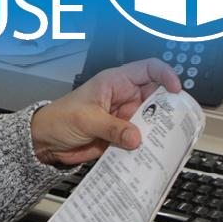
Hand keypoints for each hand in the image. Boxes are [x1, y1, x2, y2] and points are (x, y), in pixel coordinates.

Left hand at [30, 59, 181, 165]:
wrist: (46, 141)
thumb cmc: (59, 118)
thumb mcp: (85, 120)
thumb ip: (111, 128)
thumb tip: (135, 137)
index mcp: (115, 82)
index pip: (148, 69)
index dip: (166, 75)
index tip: (176, 89)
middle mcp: (124, 97)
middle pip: (158, 97)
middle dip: (168, 108)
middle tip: (174, 122)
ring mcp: (125, 117)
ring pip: (153, 120)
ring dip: (159, 130)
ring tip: (165, 141)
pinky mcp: (123, 135)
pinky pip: (142, 139)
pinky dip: (148, 145)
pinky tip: (151, 152)